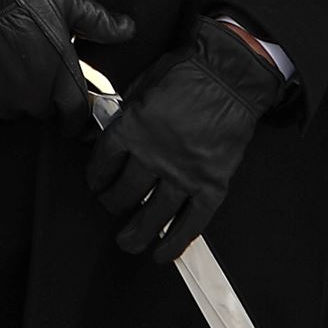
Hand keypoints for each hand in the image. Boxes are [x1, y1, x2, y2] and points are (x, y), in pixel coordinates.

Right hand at [0, 0, 134, 129]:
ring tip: (16, 62)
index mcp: (60, 77)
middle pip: (46, 110)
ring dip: (19, 94)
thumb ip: (101, 23)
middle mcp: (32, 95)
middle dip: (47, 95)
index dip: (79, 117)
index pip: (76, 114)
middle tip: (41, 67)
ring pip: (17, 108)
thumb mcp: (70, 4)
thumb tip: (127, 29)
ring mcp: (1, 98)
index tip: (76, 113)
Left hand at [86, 18, 286, 263]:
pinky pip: (191, 222)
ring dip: (136, 233)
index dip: (96, 178)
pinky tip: (163, 254)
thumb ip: (126, 115)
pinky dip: (176, 241)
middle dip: (113, 204)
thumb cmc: (187, 73)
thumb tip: (110, 135)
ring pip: (153, 215)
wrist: (231, 75)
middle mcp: (155, 154)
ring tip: (127, 242)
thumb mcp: (142, 85)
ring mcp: (184, 173)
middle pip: (124, 193)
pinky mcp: (212, 183)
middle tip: (113, 206)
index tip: (97, 184)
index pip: (103, 164)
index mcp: (133, 128)